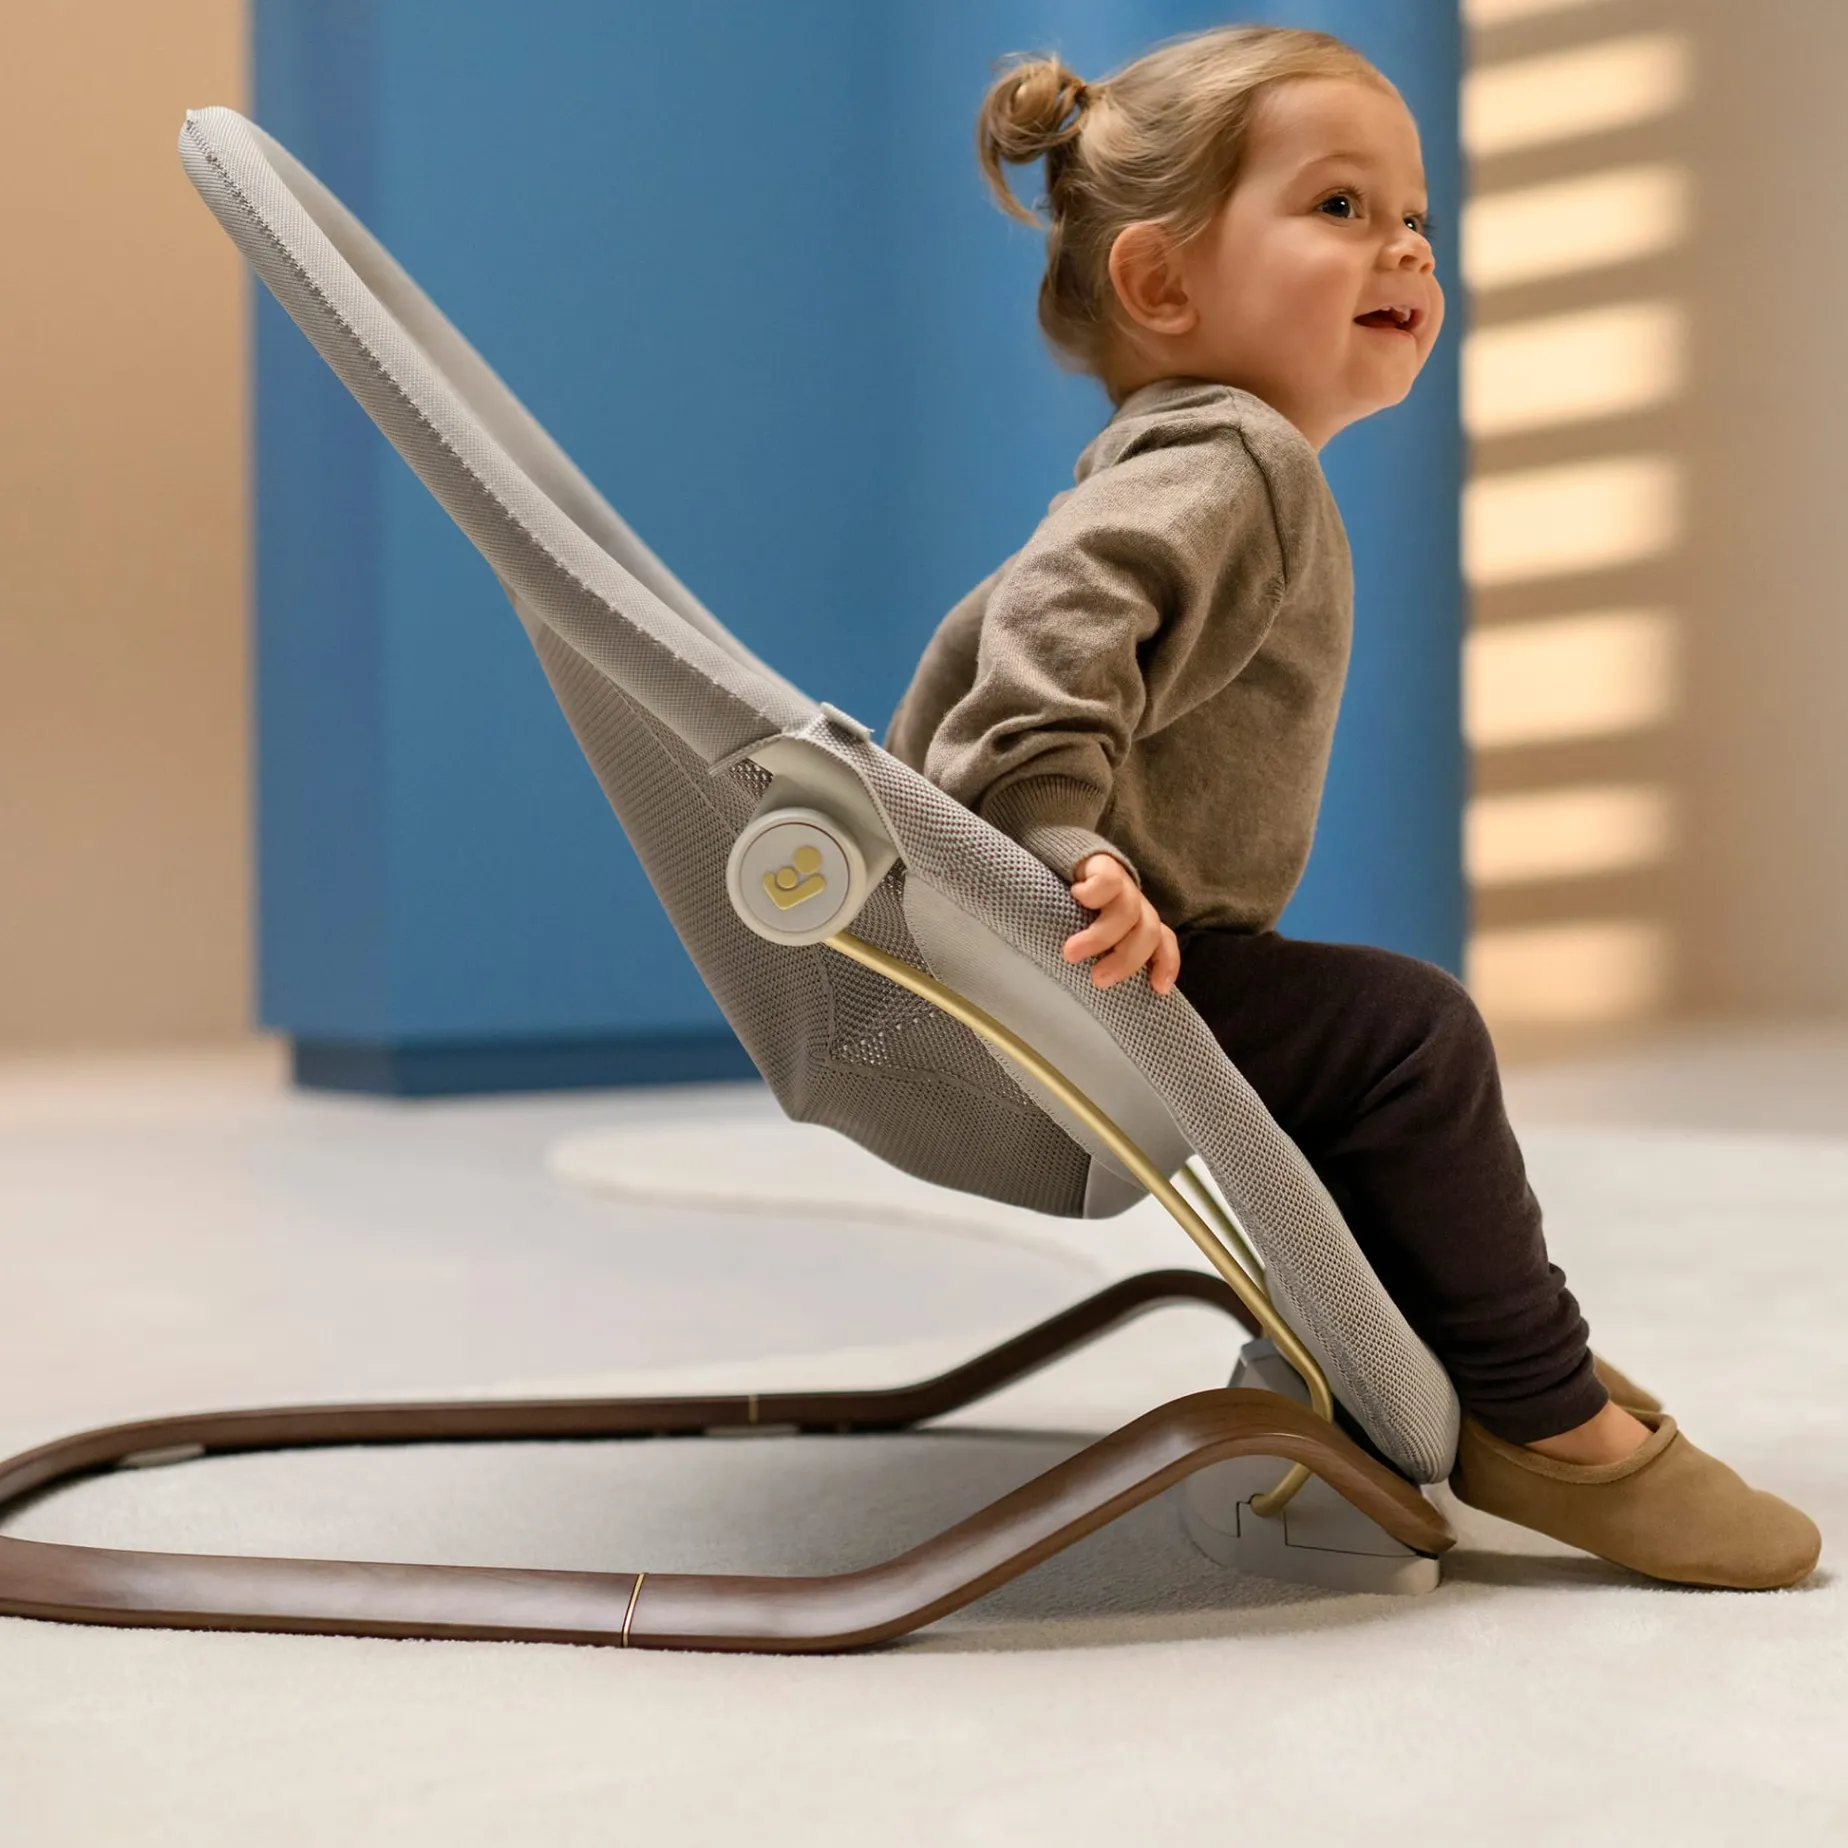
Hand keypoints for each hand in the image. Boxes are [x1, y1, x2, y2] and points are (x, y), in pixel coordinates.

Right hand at [1063, 853, 1179, 993]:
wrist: (1050, 858)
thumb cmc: (1067, 910)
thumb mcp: (1087, 936)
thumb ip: (1101, 957)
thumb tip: (1096, 988)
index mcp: (1136, 922)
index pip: (1164, 941)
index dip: (1166, 963)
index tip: (1159, 989)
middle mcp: (1133, 902)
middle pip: (1148, 933)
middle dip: (1126, 960)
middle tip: (1098, 979)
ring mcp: (1120, 883)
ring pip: (1127, 913)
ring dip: (1100, 938)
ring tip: (1069, 954)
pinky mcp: (1102, 863)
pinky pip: (1108, 881)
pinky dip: (1092, 894)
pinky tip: (1074, 898)